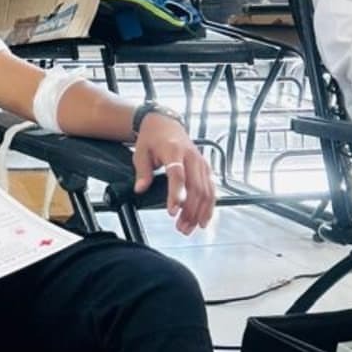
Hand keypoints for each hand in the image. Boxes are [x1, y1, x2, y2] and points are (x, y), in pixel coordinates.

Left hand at [133, 113, 214, 234]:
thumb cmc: (152, 138)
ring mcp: (201, 163)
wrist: (165, 124)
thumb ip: (142, 172)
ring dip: (200, 212)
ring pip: (207, 191)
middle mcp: (192, 157)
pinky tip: (203, 219)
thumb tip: (140, 189)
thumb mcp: (140, 153)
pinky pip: (211, 189)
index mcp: (174, 151)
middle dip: (190, 211)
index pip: (178, 175)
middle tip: (181, 228)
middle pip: (195, 187)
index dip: (176, 194)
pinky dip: (209, 206)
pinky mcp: (205, 168)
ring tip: (189, 228)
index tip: (173, 211)